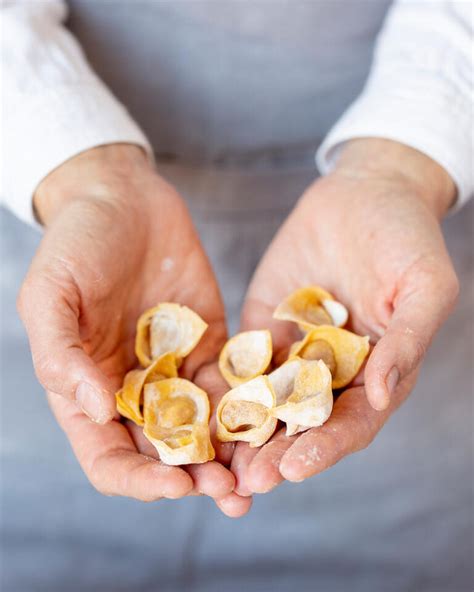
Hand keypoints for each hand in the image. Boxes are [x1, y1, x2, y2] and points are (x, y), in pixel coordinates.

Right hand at [17, 144, 250, 515]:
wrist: (124, 198)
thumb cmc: (76, 244)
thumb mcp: (50, 295)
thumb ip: (61, 355)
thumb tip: (97, 410)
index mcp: (89, 390)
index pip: (110, 458)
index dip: (139, 480)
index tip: (175, 484)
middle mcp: (135, 390)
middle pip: (166, 453)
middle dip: (198, 478)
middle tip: (234, 495)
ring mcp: (176, 368)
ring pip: (206, 427)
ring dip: (232, 455)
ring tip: (263, 472)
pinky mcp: (211, 343)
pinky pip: (234, 383)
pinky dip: (251, 406)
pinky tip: (275, 417)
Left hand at [230, 139, 458, 494]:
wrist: (364, 192)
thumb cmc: (406, 236)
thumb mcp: (424, 286)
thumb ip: (408, 342)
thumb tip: (382, 397)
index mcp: (376, 373)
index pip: (350, 422)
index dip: (325, 447)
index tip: (294, 467)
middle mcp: (332, 371)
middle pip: (303, 423)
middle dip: (277, 453)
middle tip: (248, 482)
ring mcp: (294, 350)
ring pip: (267, 401)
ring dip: (245, 433)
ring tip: (218, 462)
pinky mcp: (262, 325)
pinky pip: (240, 360)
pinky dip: (222, 386)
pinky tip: (199, 406)